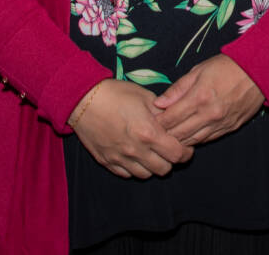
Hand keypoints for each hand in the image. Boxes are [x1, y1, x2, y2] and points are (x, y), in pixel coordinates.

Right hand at [70, 79, 193, 178]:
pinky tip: (135, 155)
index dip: (185, 152)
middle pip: (164, 169)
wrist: (83, 100)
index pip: (177, 154)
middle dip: (171, 160)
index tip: (185, 146)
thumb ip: (163, 112)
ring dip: (152, 166)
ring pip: (145, 175)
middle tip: (169, 150)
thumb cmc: (116, 94)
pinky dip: (134, 168)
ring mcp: (120, 158)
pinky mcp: (106, 161)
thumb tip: (175, 120)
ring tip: (152, 153)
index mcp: (148, 133)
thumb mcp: (145, 97)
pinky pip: (126, 174)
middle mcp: (135, 150)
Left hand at [155, 54, 263, 145]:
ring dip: (179, 140)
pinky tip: (188, 137)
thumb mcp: (199, 71)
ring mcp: (221, 123)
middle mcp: (209, 114)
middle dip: (164, 135)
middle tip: (154, 134)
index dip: (156, 123)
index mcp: (199, 98)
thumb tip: (158, 103)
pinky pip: (208, 139)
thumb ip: (177, 89)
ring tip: (168, 138)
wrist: (259, 70)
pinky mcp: (231, 127)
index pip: (169, 119)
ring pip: (193, 140)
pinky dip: (196, 140)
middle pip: (179, 134)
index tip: (148, 122)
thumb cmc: (227, 66)